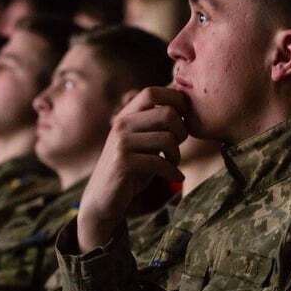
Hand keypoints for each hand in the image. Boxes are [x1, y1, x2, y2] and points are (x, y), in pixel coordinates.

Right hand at [77, 87, 188, 252]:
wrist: (103, 198)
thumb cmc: (131, 168)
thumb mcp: (143, 141)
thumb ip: (157, 125)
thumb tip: (186, 107)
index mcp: (127, 115)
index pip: (153, 91)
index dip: (175, 100)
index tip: (184, 118)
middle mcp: (122, 124)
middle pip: (167, 113)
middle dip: (182, 130)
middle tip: (179, 145)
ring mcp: (121, 143)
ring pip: (167, 138)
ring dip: (177, 154)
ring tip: (174, 163)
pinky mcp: (123, 163)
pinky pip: (160, 162)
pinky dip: (173, 172)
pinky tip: (176, 177)